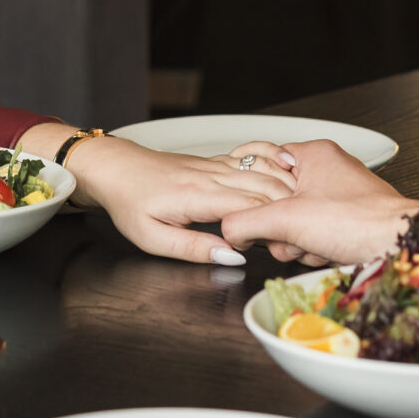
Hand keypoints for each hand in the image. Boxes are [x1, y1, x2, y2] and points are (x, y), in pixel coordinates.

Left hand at [61, 136, 297, 264]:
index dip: (271, 227)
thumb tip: (232, 256)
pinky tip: (289, 177)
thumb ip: (194, 249)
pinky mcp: (217, 161)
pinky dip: (276, 170)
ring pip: (265, 173)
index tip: (277, 246)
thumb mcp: (153, 238)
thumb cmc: (131, 203)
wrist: (117, 168)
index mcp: (198, 196)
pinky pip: (255, 161)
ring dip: (287, 191)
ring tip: (301, 211)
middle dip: (288, 210)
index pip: (252, 208)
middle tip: (295, 234)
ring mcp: (217, 165)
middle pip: (267, 188)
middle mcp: (212, 175)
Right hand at [219, 138, 418, 266]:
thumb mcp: (286, 220)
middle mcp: (329, 170)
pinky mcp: (349, 219)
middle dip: (283, 230)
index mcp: (313, 155)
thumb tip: (226, 229)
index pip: (265, 169)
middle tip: (295, 237)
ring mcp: (341, 195)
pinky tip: (327, 254)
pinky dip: (317, 249)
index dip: (257, 199)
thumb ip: (245, 222)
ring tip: (316, 246)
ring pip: (297, 223)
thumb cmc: (359, 221)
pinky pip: (317, 235)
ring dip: (299, 243)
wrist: (400, 246)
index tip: (260, 217)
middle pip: (279, 202)